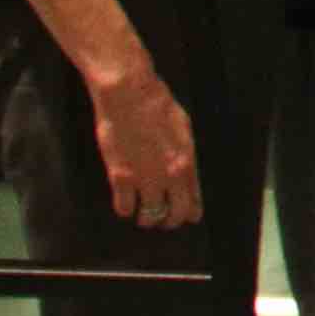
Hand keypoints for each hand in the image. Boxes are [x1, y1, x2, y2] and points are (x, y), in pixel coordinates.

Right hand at [84, 63, 200, 228]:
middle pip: (174, 215)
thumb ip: (184, 155)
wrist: (129, 94)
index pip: (193, 201)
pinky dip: (124, 209)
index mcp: (187, 162)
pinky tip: (125, 203)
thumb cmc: (157, 105)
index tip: (186, 216)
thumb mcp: (183, 129)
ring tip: (142, 215)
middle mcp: (169, 176)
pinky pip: (123, 207)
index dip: (189, 213)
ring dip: (146, 219)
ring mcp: (144, 178)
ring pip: (149, 216)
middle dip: (169, 221)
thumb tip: (185, 172)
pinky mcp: (120, 176)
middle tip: (162, 220)